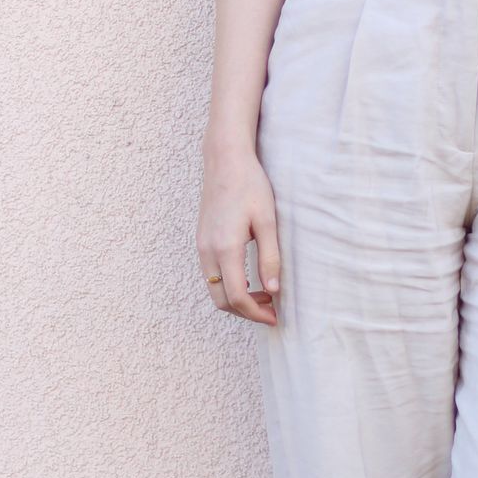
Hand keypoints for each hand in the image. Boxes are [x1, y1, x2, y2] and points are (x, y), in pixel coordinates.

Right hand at [197, 146, 281, 325]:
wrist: (225, 161)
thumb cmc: (250, 186)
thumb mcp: (267, 221)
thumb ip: (270, 257)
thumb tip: (274, 290)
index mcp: (225, 248)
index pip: (237, 297)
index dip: (256, 313)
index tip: (276, 316)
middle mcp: (208, 251)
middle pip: (222, 300)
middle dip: (247, 312)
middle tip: (272, 309)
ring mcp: (201, 247)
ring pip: (215, 290)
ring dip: (237, 299)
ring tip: (265, 294)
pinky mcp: (202, 241)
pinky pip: (211, 276)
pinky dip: (229, 286)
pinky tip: (250, 278)